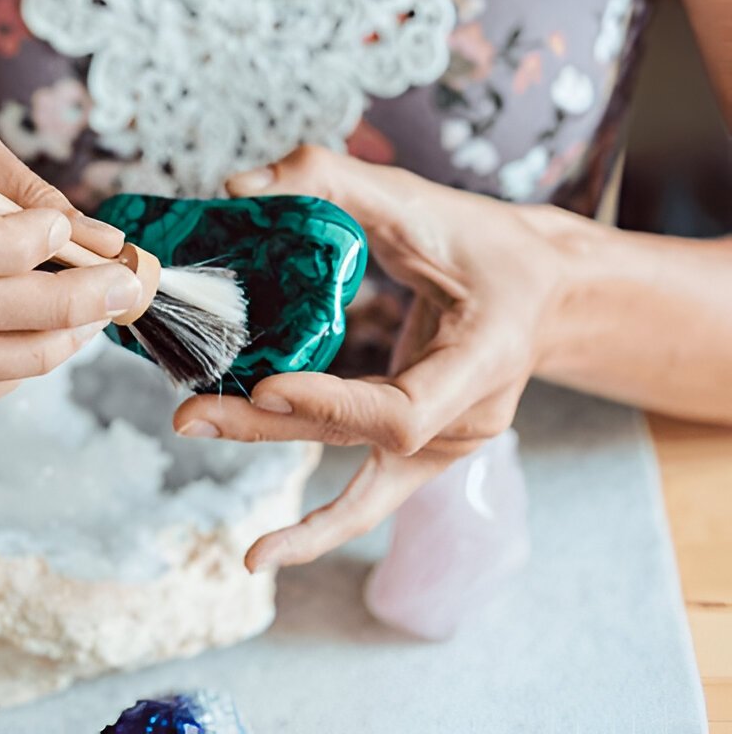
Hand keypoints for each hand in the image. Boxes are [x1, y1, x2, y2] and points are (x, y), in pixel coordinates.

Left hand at [173, 145, 566, 570]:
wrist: (546, 293)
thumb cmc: (490, 247)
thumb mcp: (422, 201)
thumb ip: (334, 179)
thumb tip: (239, 188)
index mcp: (486, 362)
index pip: (403, 411)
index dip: (332, 405)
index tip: (264, 385)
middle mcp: (469, 421)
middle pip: (358, 443)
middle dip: (267, 426)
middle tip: (188, 413)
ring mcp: (446, 447)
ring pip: (350, 468)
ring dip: (271, 450)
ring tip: (197, 435)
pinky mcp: (421, 452)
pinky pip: (365, 500)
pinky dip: (316, 529)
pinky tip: (263, 555)